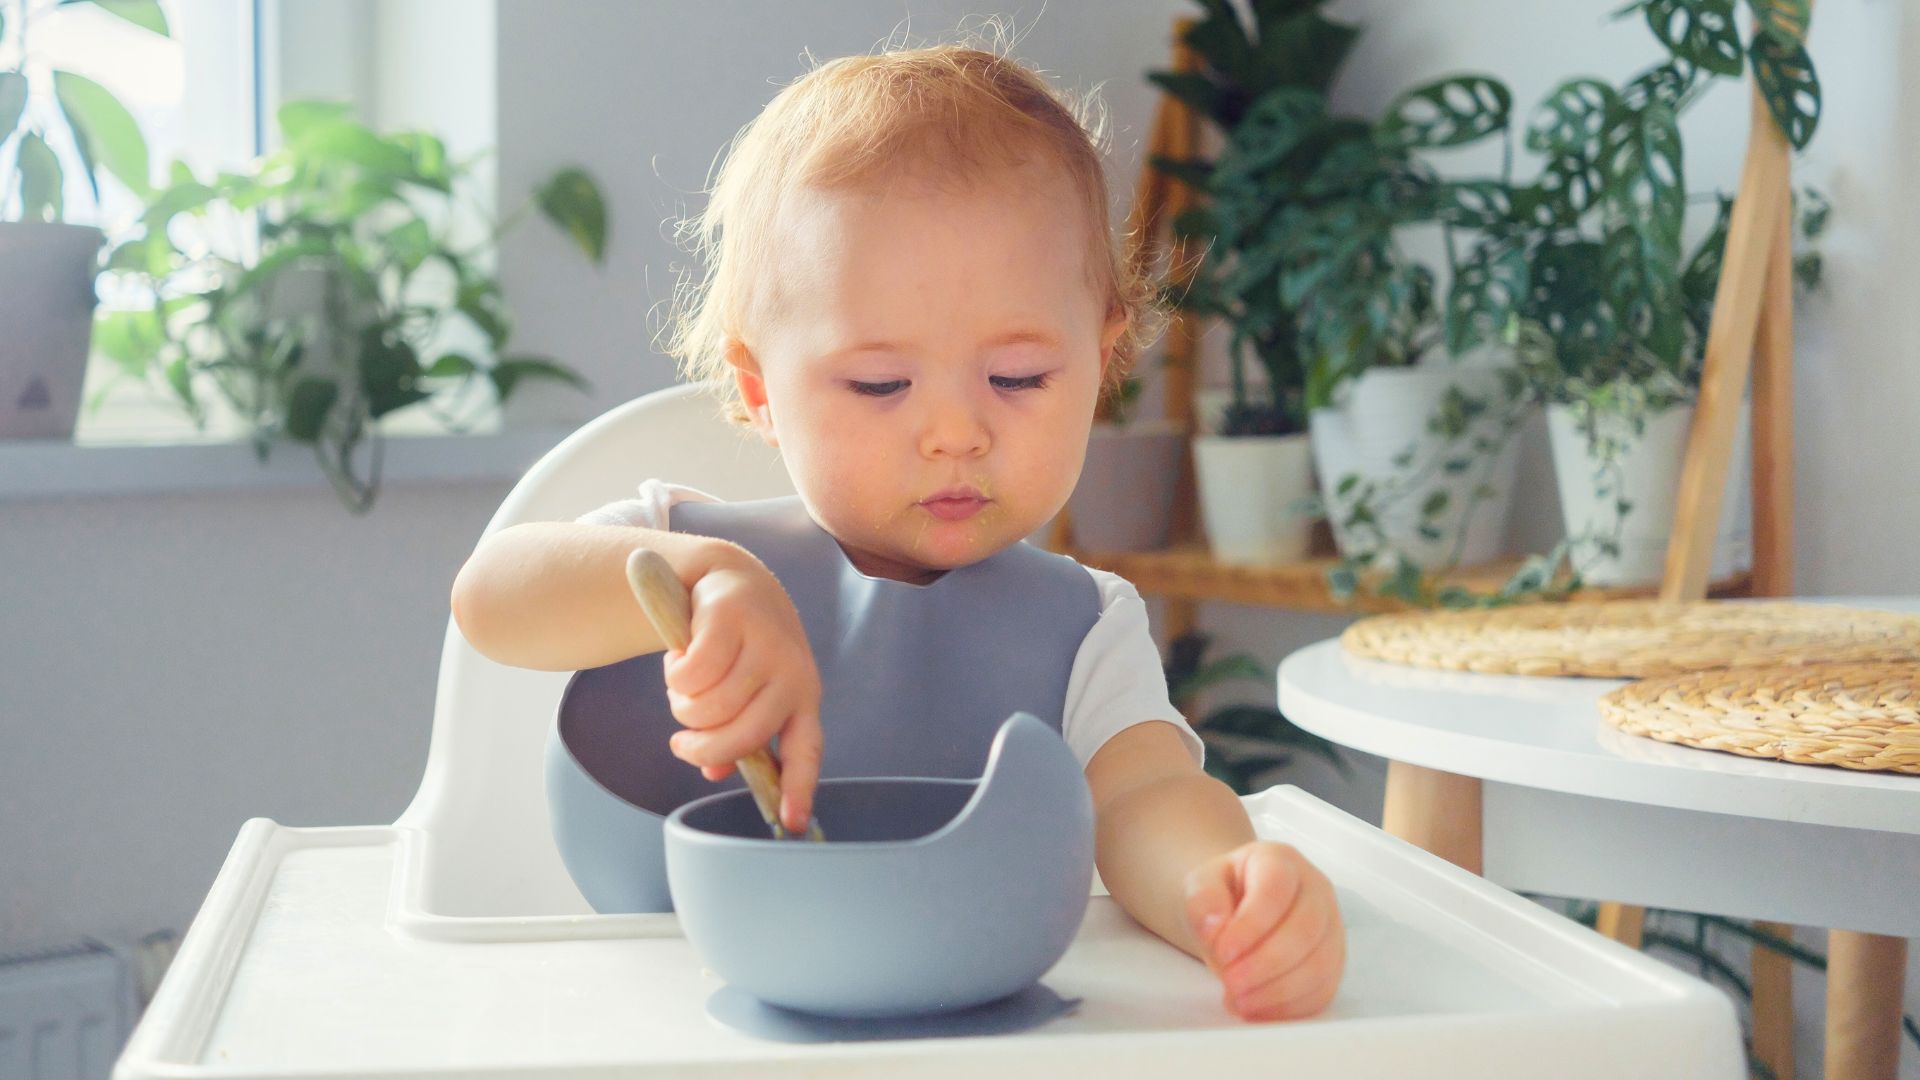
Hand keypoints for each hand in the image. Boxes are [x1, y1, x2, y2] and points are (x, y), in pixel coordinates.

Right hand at [660, 545, 822, 832]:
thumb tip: (714, 773)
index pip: (806, 751)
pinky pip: (691, 675)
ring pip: (710, 707)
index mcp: (802, 698)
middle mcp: (792, 673)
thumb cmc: (739, 649)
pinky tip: (680, 659)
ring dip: (683, 707)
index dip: (799, 790)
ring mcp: (765, 643)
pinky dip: (675, 675)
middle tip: (680, 744)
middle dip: (700, 748)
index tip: (790, 825)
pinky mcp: (732, 618)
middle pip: (742, 735)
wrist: (728, 578)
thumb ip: (735, 733)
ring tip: (684, 690)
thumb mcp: (746, 693)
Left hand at [1184, 841, 1343, 1021]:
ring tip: (1239, 1001)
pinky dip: (1290, 1007)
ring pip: (1320, 964)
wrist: (1237, 908)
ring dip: (1278, 991)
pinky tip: (1258, 1010)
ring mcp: (1331, 926)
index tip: (1223, 952)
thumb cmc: (1224, 895)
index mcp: (1281, 861)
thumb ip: (1203, 900)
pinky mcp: (1333, 961)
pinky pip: (1323, 990)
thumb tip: (1214, 927)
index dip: (1252, 924)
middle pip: (1305, 929)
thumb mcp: (1200, 885)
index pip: (1276, 889)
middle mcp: (1315, 889)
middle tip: (1230, 983)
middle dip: (1266, 964)